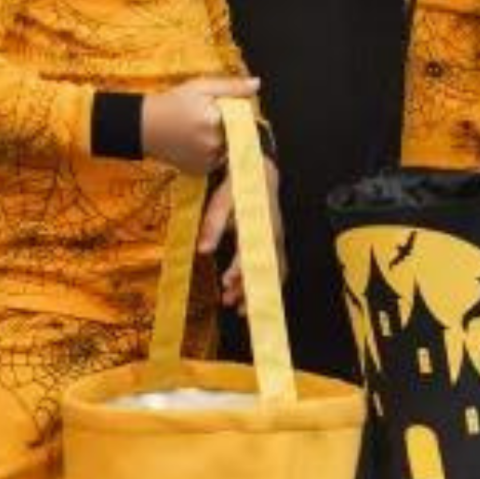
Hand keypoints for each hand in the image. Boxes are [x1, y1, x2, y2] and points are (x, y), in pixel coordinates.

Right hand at [141, 76, 260, 173]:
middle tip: (211, 119)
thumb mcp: (201, 87)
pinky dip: (214, 153)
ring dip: (225, 142)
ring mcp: (207, 161)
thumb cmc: (172, 102)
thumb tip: (256, 84)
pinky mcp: (201, 171)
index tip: (229, 111)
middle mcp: (214, 145)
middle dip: (233, 128)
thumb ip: (231, 87)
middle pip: (239, 137)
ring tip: (202, 130)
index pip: (246, 121)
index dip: (241, 115)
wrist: (144, 126)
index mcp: (216, 122)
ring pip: (229, 151)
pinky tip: (198, 142)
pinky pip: (218, 162)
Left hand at [197, 158, 286, 313]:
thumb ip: (213, 225)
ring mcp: (277, 241)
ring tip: (236, 306)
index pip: (250, 253)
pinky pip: (275, 267)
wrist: (261, 172)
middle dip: (248, 288)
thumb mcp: (222, 200)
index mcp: (260, 226)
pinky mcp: (275, 243)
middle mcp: (272, 236)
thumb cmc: (240, 187)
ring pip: (271, 271)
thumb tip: (203, 251)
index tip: (226, 283)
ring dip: (255, 289)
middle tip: (231, 305)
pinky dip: (265, 282)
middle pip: (264, 269)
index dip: (239, 270)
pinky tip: (251, 293)